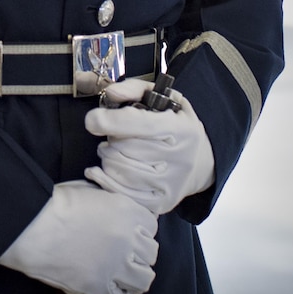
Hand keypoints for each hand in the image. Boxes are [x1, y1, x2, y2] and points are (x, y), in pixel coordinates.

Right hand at [0, 180, 158, 293]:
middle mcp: (128, 240)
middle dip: (140, 253)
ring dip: (135, 277)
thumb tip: (112, 210)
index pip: (151, 226)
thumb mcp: (89, 190)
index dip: (140, 230)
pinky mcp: (98, 288)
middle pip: (150, 253)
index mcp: (127, 211)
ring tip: (124, 275)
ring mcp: (115, 266)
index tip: (131, 232)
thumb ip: (108, 201)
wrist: (29, 226)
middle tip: (126, 254)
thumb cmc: (52, 203)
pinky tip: (114, 292)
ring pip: (143, 280)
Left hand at [84, 80, 215, 214]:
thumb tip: (111, 94)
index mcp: (181, 130)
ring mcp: (171, 184)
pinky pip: (122, 193)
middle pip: (126, 148)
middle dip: (111, 139)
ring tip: (114, 150)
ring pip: (120, 171)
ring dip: (108, 158)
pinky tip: (104, 169)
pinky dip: (105, 179)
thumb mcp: (163, 98)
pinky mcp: (160, 203)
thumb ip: (134, 89)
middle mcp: (180, 159)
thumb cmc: (174, 124)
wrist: (201, 163)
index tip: (92, 120)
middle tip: (114, 136)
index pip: (142, 125)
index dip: (112, 121)